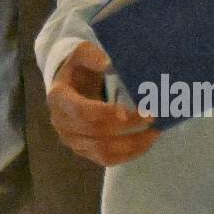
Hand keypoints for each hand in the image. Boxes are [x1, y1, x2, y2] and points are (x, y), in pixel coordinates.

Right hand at [48, 41, 159, 166]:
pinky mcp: (83, 151)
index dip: (104, 113)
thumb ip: (92, 56)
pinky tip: (145, 143)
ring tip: (154, 133)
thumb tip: (109, 65)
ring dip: (132, 144)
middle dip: (126, 126)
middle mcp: (61, 122)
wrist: (72, 86)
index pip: (81, 111)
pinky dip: (128, 154)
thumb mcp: (82, 53)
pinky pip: (107, 159)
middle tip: (151, 116)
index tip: (127, 111)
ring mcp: (72, 140)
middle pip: (95, 132)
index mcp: (59, 97)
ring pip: (103, 151)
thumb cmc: (80, 69)